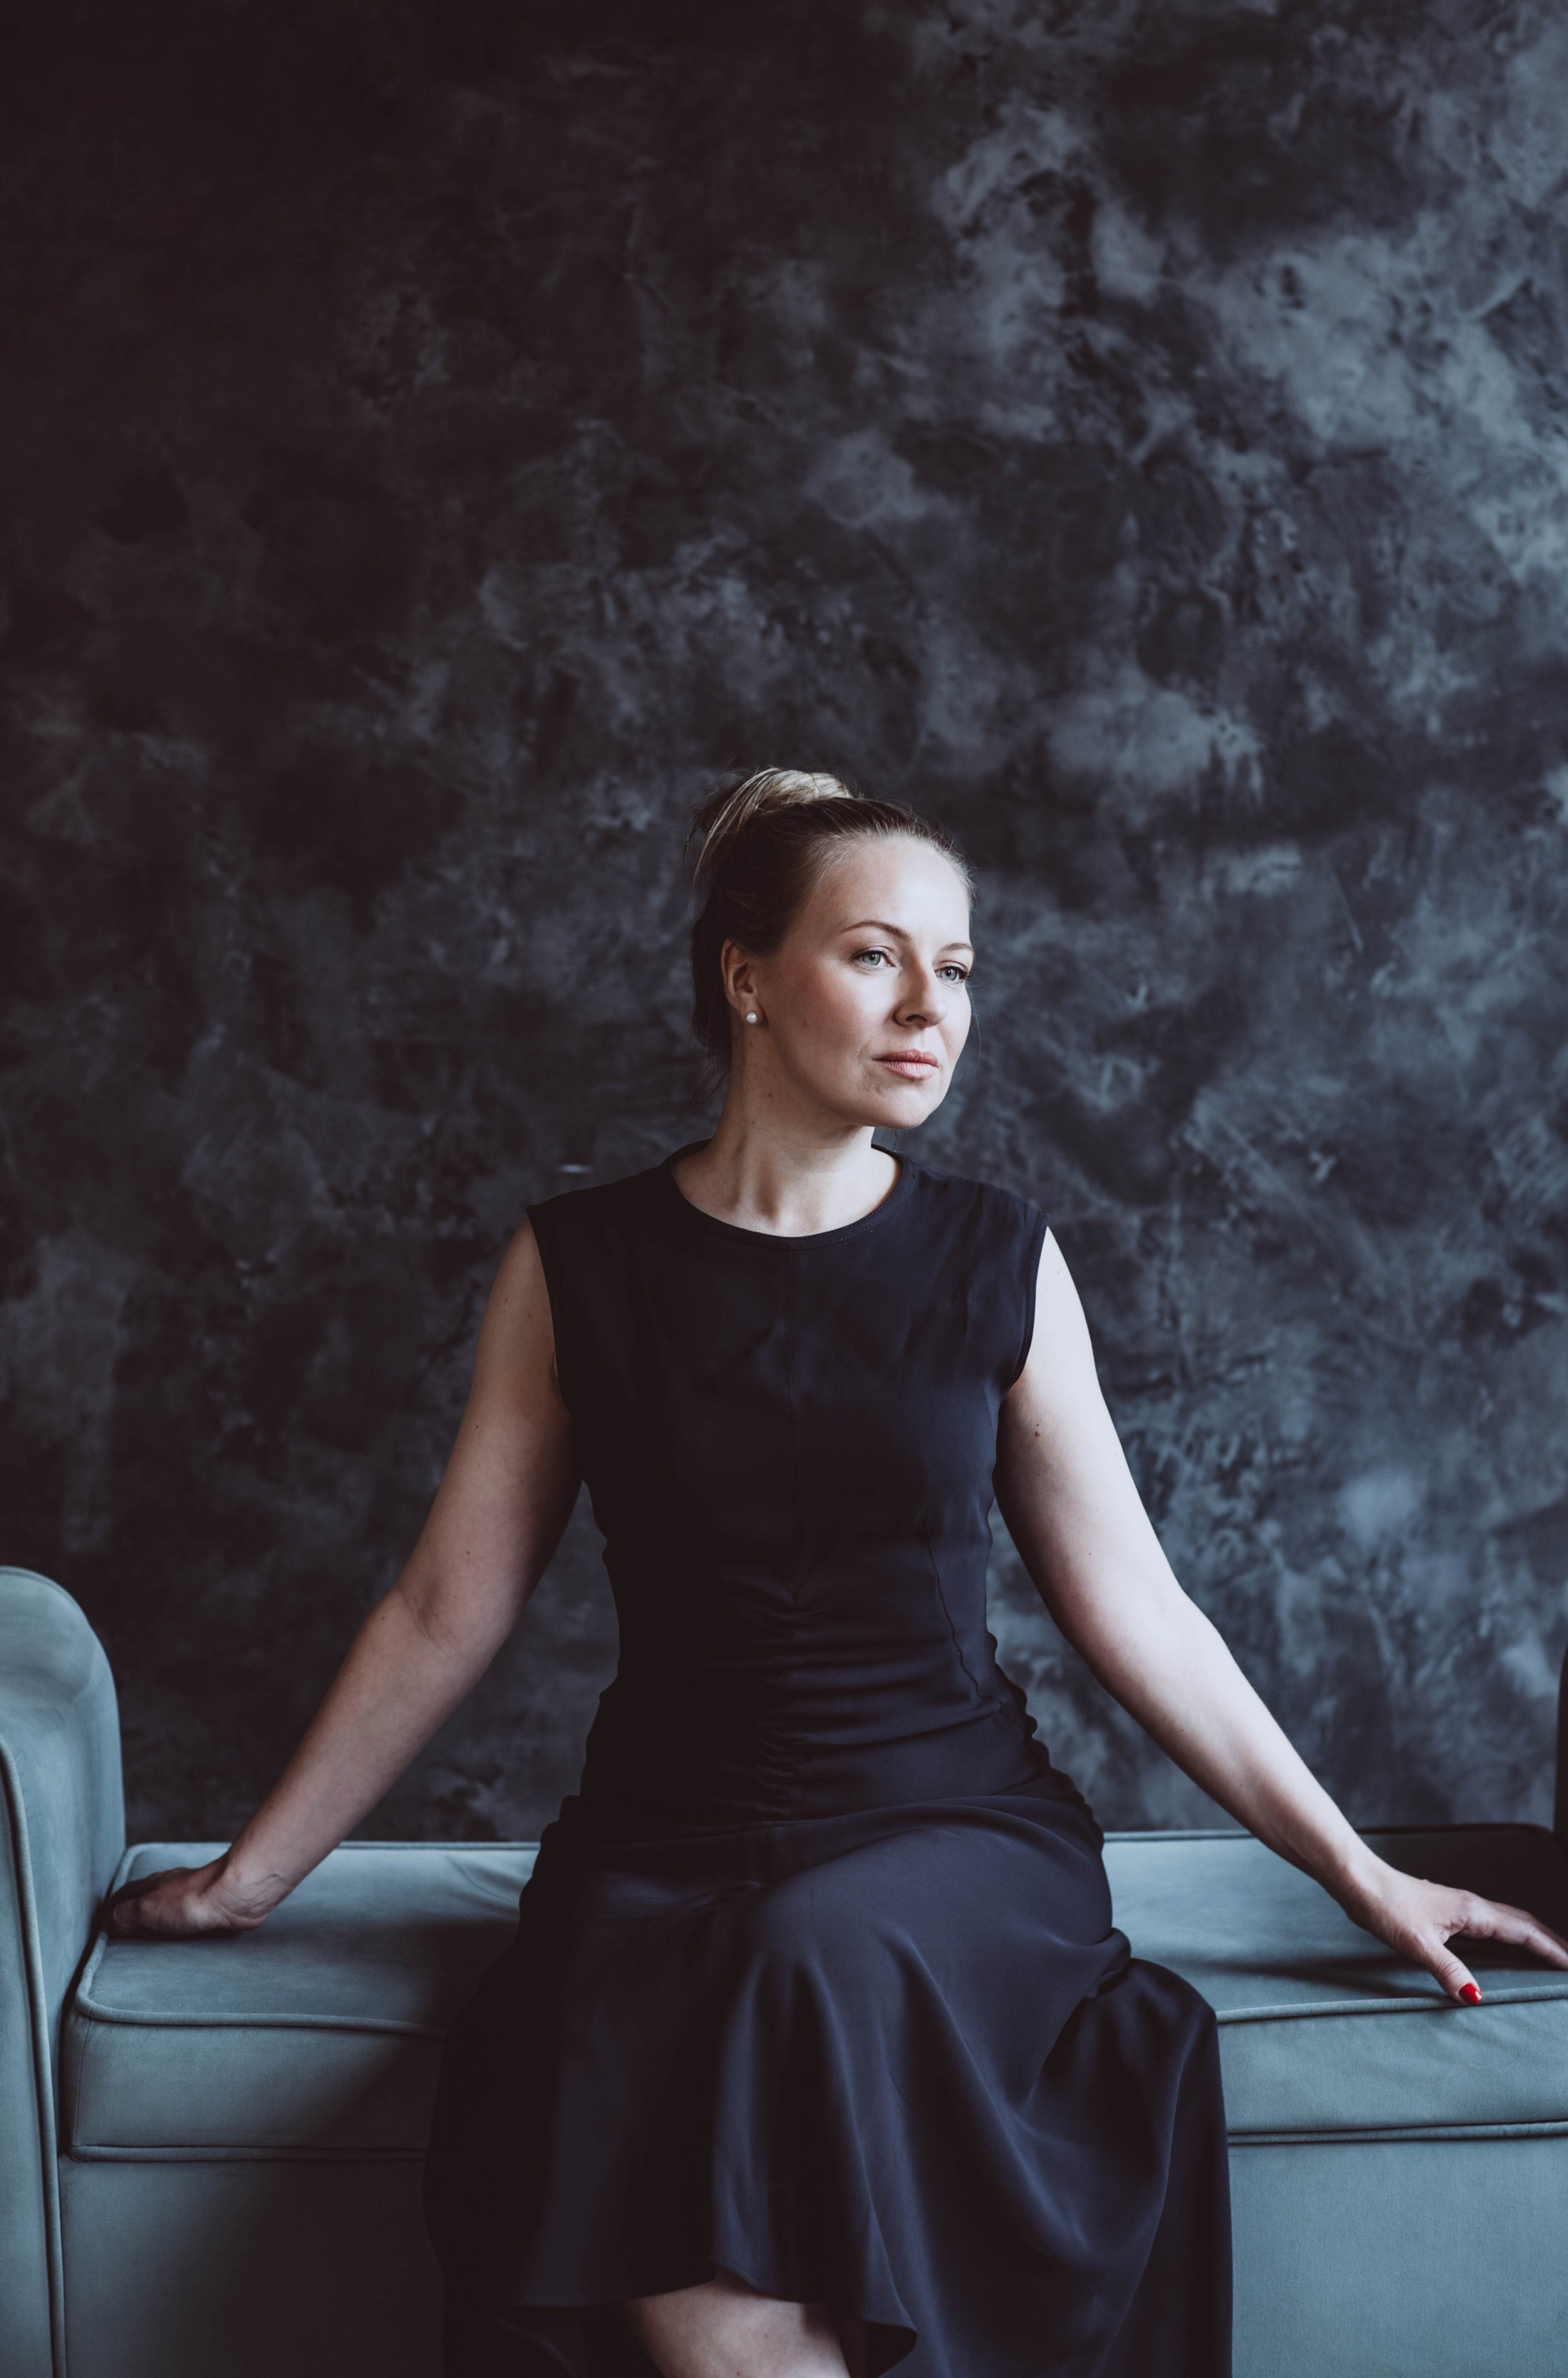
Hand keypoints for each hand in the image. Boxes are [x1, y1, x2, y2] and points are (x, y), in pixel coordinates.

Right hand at [104, 1858, 275, 1939]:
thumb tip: (113, 1924)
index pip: (125, 1895)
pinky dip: (181, 1934)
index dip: (114, 1910)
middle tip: (126, 1942)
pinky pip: (191, 1925)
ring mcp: (192, 1899)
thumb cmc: (191, 1899)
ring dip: (160, 1928)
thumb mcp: (146, 1908)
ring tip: (152, 1949)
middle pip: (147, 1903)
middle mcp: (171, 1889)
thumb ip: (126, 1915)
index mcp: (153, 1885)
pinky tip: (182, 1946)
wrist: (234, 1896)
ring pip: (169, 1914)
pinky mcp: (211, 1912)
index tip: (106, 1928)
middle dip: (136, 1919)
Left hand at [1338, 1857, 1567, 2002]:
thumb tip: (1476, 1997)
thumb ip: (1448, 1970)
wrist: (1360, 1881)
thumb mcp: (1418, 1944)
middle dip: (1551, 1942)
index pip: (1525, 1931)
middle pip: (1524, 1924)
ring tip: (1551, 1956)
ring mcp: (1461, 1908)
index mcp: (1474, 1912)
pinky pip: (1491, 1925)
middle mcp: (1473, 1907)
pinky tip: (1505, 1948)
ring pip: (1508, 1922)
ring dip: (1533, 1938)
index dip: (1553, 1948)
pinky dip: (1510, 1936)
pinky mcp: (1448, 1912)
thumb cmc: (1386, 1906)